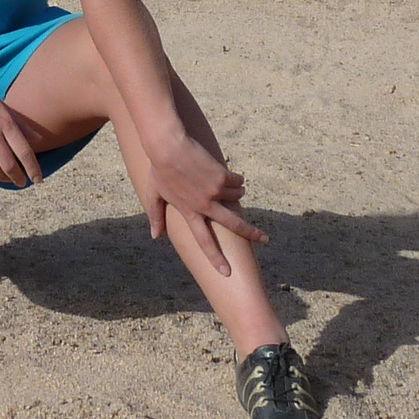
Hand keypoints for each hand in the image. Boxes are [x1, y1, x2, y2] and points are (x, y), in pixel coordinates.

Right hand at [0, 77, 44, 188]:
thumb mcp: (3, 106)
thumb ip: (21, 124)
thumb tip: (39, 140)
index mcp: (5, 122)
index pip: (23, 151)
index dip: (33, 169)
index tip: (37, 179)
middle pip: (8, 164)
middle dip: (18, 178)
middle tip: (22, 183)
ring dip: (1, 178)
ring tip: (6, 179)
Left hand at [140, 132, 264, 273]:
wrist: (168, 147)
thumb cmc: (158, 169)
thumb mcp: (154, 195)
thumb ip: (156, 217)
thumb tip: (155, 237)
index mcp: (190, 213)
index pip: (205, 242)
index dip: (216, 258)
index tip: (227, 272)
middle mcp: (205, 206)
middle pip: (234, 225)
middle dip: (252, 234)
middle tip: (265, 239)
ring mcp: (215, 191)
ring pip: (238, 196)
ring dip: (238, 192)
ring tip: (230, 185)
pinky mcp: (222, 176)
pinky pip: (238, 181)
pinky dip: (237, 178)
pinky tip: (229, 173)